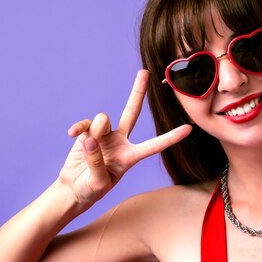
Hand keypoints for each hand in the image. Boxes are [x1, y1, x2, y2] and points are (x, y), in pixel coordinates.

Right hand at [58, 70, 190, 205]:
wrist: (73, 189)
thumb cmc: (91, 190)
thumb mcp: (98, 184)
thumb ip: (96, 163)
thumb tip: (91, 139)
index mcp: (130, 156)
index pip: (154, 146)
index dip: (171, 138)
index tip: (189, 128)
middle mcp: (120, 141)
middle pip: (132, 112)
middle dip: (138, 92)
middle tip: (145, 72)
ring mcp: (104, 135)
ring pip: (103, 119)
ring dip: (95, 129)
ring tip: (89, 147)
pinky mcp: (88, 132)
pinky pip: (85, 123)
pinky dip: (78, 127)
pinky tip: (72, 134)